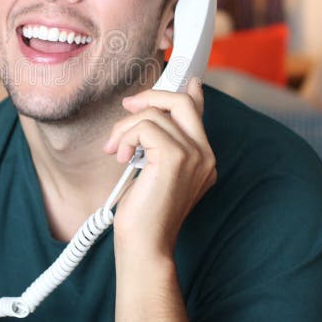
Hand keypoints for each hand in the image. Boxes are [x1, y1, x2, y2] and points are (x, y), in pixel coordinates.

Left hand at [103, 78, 215, 257]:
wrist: (144, 244)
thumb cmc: (144, 212)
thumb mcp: (153, 169)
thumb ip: (159, 141)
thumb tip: (152, 112)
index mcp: (203, 157)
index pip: (197, 109)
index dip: (183, 90)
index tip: (172, 78)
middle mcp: (205, 155)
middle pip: (181, 101)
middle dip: (149, 98)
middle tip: (128, 109)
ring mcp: (193, 155)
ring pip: (154, 114)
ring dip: (125, 128)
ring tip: (116, 149)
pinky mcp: (175, 157)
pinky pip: (145, 127)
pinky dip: (126, 137)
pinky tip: (121, 157)